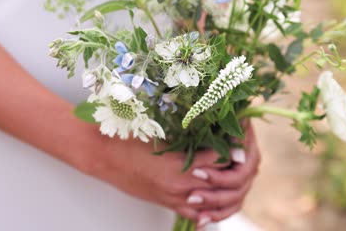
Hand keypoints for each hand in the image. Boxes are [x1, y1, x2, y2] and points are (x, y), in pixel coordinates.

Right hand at [89, 133, 231, 219]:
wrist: (103, 156)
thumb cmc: (128, 140)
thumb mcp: (161, 133)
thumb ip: (188, 138)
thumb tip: (212, 134)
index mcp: (179, 166)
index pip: (219, 159)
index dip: (232, 147)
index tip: (239, 135)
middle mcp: (180, 186)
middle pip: (221, 183)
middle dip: (235, 169)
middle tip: (242, 155)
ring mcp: (174, 198)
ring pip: (213, 202)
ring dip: (226, 190)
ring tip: (234, 175)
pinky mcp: (166, 204)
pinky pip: (195, 214)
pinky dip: (209, 210)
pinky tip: (216, 202)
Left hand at [187, 121, 260, 227]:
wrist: (211, 118)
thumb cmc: (215, 117)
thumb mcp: (221, 122)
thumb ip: (230, 132)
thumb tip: (236, 153)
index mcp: (249, 151)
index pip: (240, 173)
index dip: (219, 177)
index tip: (197, 174)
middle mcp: (249, 167)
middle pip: (237, 190)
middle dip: (214, 196)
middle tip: (191, 197)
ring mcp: (243, 180)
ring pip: (234, 202)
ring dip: (215, 210)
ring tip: (197, 216)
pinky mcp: (233, 189)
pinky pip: (228, 208)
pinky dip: (215, 215)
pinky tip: (200, 222)